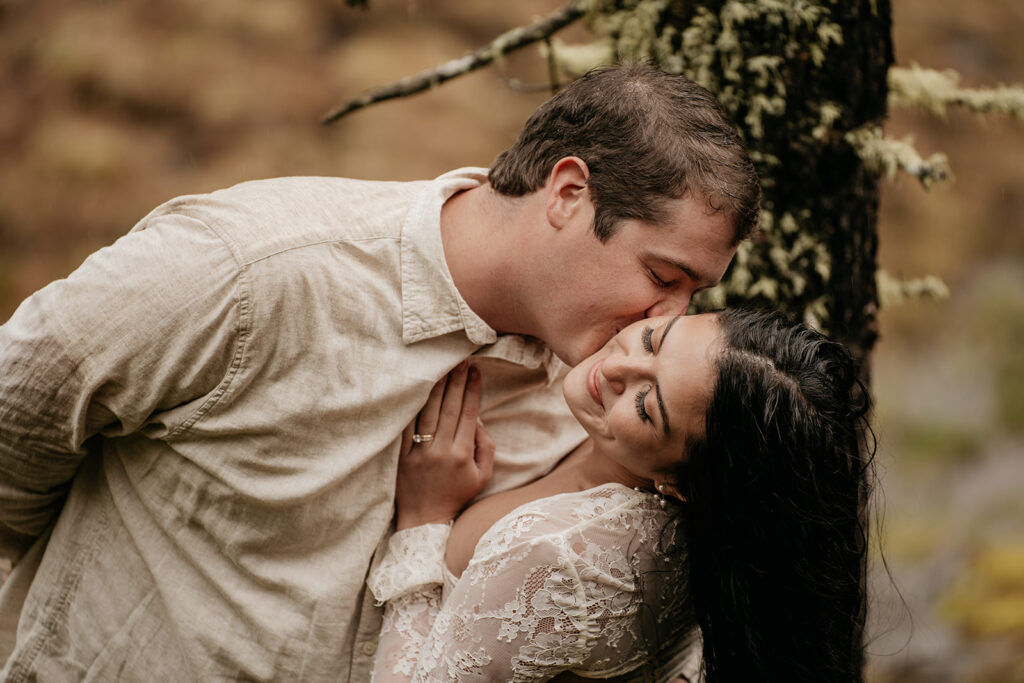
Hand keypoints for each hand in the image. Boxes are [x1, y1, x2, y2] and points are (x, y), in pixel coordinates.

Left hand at [395, 362, 494, 529]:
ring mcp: (419, 452)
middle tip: (460, 360)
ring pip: (429, 412)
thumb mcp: (483, 476)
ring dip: (436, 387)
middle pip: (449, 407)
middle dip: (456, 381)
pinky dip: (413, 406)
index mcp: (462, 454)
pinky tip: (418, 389)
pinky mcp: (402, 456)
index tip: (476, 371)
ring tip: (442, 367)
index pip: (469, 414)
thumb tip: (478, 420)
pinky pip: (407, 426)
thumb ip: (486, 447)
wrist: (425, 520)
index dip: (473, 390)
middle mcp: (441, 450)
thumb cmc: (457, 496)